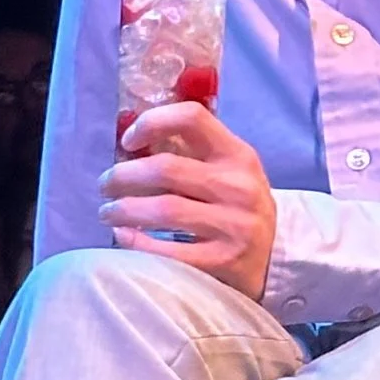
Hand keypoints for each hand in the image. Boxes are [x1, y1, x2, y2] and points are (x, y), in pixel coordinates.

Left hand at [101, 105, 275, 297]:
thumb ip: (192, 153)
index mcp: (238, 155)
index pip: (192, 118)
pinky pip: (168, 251)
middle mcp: (238, 186)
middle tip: (105, 185)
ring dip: (123, 209)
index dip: (152, 123)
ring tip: (107, 212)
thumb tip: (133, 138)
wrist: (275, 260)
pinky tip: (122, 236)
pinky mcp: (223, 261)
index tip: (127, 142)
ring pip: (164, 209)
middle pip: (166, 169)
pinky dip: (136, 243)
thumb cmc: (237, 209)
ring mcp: (234, 226)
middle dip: (123, 176)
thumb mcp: (229, 172)